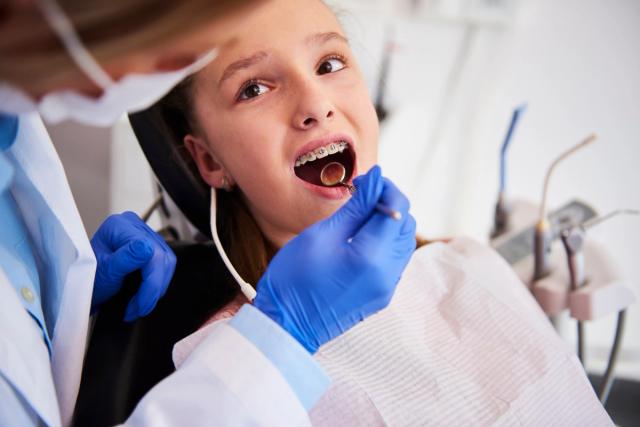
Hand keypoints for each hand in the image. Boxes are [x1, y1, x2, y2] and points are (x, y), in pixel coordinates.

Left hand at [90, 211, 176, 320]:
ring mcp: (144, 235)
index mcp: (120, 226)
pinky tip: (145, 294)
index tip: (141, 305)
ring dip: (157, 288)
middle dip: (153, 289)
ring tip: (140, 304)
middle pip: (162, 258)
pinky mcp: (150, 246)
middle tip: (140, 309)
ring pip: (167, 263)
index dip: (151, 283)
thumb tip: (147, 248)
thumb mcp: (104, 271)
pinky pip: (165, 265)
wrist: (82, 287)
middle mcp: (134, 225)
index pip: (151, 254)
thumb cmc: (87, 278)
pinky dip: (157, 283)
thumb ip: (126, 258)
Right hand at [254, 166, 416, 352]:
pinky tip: (360, 238)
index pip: (397, 208)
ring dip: (388, 222)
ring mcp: (387, 286)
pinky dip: (385, 241)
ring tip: (359, 216)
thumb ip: (356, 207)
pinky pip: (395, 259)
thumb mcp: (322, 235)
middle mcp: (387, 272)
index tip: (363, 181)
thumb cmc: (294, 278)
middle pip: (406, 224)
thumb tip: (377, 179)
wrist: (286, 326)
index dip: (384, 187)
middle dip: (388, 203)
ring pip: (403, 241)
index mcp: (372, 255)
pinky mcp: (381, 294)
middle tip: (360, 196)